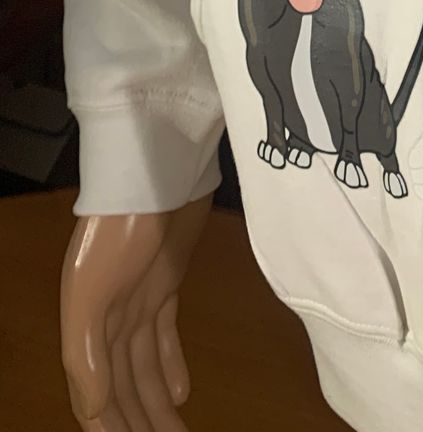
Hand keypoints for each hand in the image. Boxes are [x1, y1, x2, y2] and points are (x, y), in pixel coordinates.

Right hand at [61, 196, 211, 430]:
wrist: (155, 172)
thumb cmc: (117, 229)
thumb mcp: (89, 291)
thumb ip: (84, 353)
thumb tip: (93, 411)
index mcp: (86, 329)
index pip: (95, 393)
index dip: (108, 425)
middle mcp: (109, 320)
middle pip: (122, 385)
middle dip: (136, 422)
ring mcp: (139, 300)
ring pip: (144, 366)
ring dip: (155, 403)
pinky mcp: (167, 281)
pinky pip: (165, 335)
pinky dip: (171, 365)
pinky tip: (181, 393)